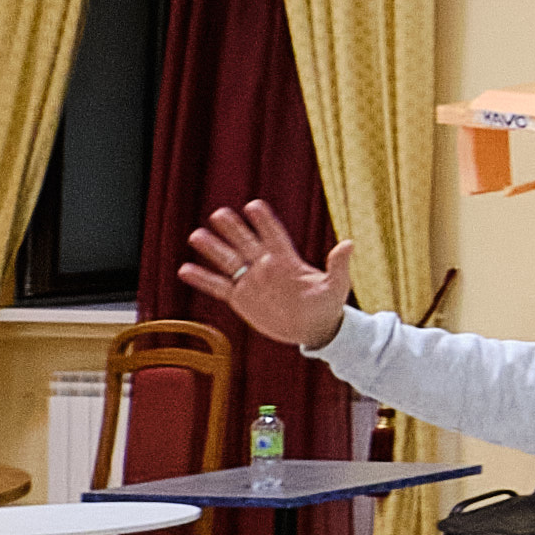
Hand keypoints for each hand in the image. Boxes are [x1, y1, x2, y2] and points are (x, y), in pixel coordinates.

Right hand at [180, 202, 354, 347]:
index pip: (274, 236)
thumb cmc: (328, 305)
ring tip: (197, 235)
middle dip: (234, 229)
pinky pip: (219, 287)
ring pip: (230, 262)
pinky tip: (185, 269)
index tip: (253, 205)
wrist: (315, 329)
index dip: (265, 222)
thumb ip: (338, 265)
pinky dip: (203, 279)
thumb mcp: (337, 286)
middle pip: (247, 244)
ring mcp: (252, 282)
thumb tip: (349, 243)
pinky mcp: (241, 299)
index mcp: (288, 261)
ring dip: (214, 250)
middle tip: (219, 213)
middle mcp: (266, 267)